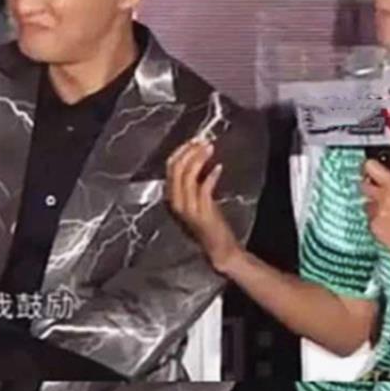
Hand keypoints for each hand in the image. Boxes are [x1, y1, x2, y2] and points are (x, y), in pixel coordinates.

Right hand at [166, 138, 241, 272]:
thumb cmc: (210, 226)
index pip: (170, 168)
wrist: (219, 250)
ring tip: (209, 148)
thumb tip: (198, 159)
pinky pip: (203, 188)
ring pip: (187, 176)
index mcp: (173, 198)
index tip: (194, 141)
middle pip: (176, 169)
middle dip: (189, 151)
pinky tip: (218, 168)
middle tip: (202, 141)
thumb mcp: (197, 201)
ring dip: (199, 159)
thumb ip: (193, 184)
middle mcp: (176, 202)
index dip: (181, 151)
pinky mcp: (201, 213)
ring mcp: (188, 208)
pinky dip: (210, 176)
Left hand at [361, 159, 389, 267]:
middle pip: (364, 186)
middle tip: (380, 194)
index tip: (368, 167)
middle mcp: (384, 198)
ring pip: (367, 205)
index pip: (372, 167)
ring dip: (374, 208)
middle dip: (370, 188)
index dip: (369, 167)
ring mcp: (377, 213)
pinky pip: (370, 220)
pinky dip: (377, 222)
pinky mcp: (374, 227)